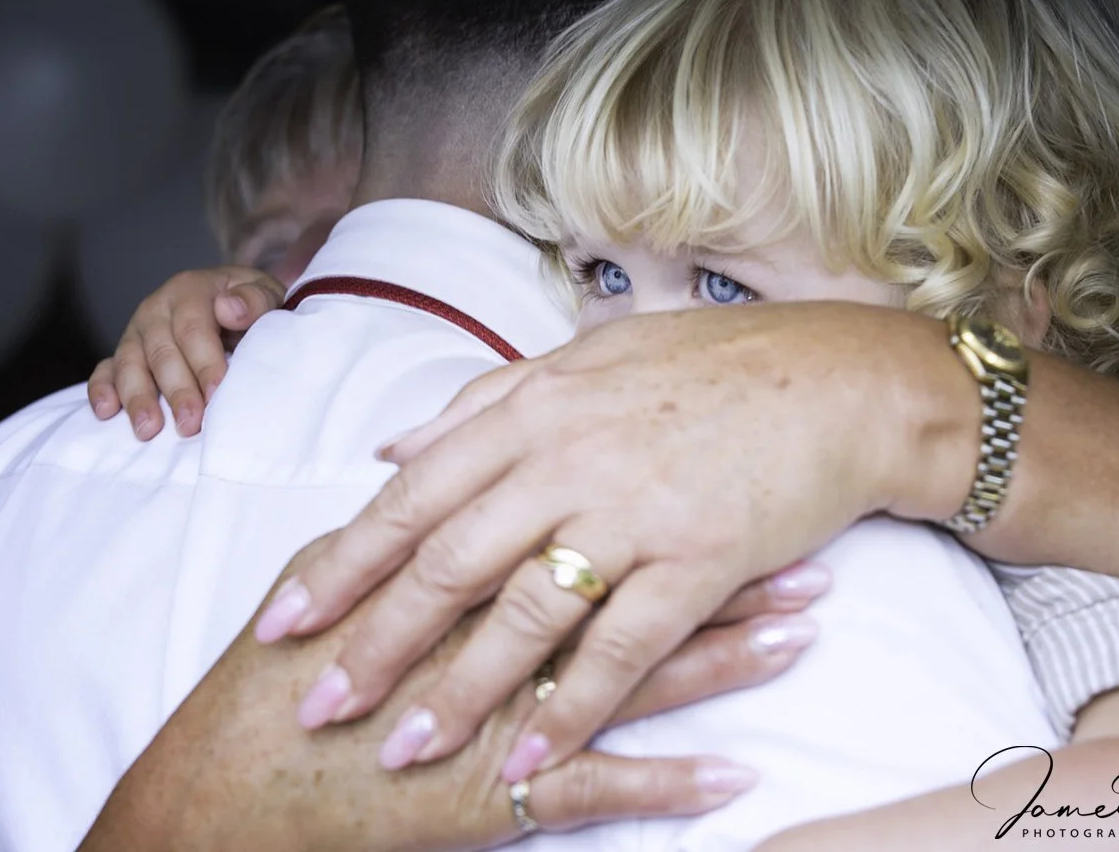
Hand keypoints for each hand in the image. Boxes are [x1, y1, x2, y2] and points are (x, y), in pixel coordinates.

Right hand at [81, 539, 810, 851]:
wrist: (227, 787)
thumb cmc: (276, 677)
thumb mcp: (322, 567)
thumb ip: (387, 516)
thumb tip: (416, 459)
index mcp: (456, 566)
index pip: (581, 517)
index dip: (661, 496)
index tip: (741, 474)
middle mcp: (489, 632)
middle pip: (627, 587)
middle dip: (720, 570)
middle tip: (807, 548)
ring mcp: (496, 714)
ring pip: (631, 677)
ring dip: (721, 661)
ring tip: (803, 635)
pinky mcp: (491, 794)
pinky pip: (594, 788)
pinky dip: (666, 785)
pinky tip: (737, 777)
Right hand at [87, 266, 283, 438]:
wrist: (231, 302)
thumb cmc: (250, 305)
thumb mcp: (265, 292)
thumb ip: (255, 300)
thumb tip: (228, 309)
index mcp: (190, 290)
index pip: (194, 329)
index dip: (205, 363)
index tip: (218, 393)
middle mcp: (157, 309)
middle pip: (162, 352)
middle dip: (177, 391)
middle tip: (190, 425)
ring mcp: (136, 331)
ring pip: (130, 364)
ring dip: (138, 398)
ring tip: (148, 430)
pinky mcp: (124, 352)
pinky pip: (105, 370)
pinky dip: (102, 390)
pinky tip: (106, 412)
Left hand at [254, 303, 976, 778]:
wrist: (836, 378)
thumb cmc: (712, 366)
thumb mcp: (585, 361)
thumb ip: (482, 403)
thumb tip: (391, 445)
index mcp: (534, 407)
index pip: (412, 494)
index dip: (342, 562)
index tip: (282, 616)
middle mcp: (569, 458)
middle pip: (448, 562)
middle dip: (374, 641)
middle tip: (315, 705)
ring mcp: (634, 510)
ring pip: (523, 614)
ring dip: (458, 690)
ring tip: (400, 749)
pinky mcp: (698, 561)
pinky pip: (621, 649)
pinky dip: (572, 708)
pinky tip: (529, 757)